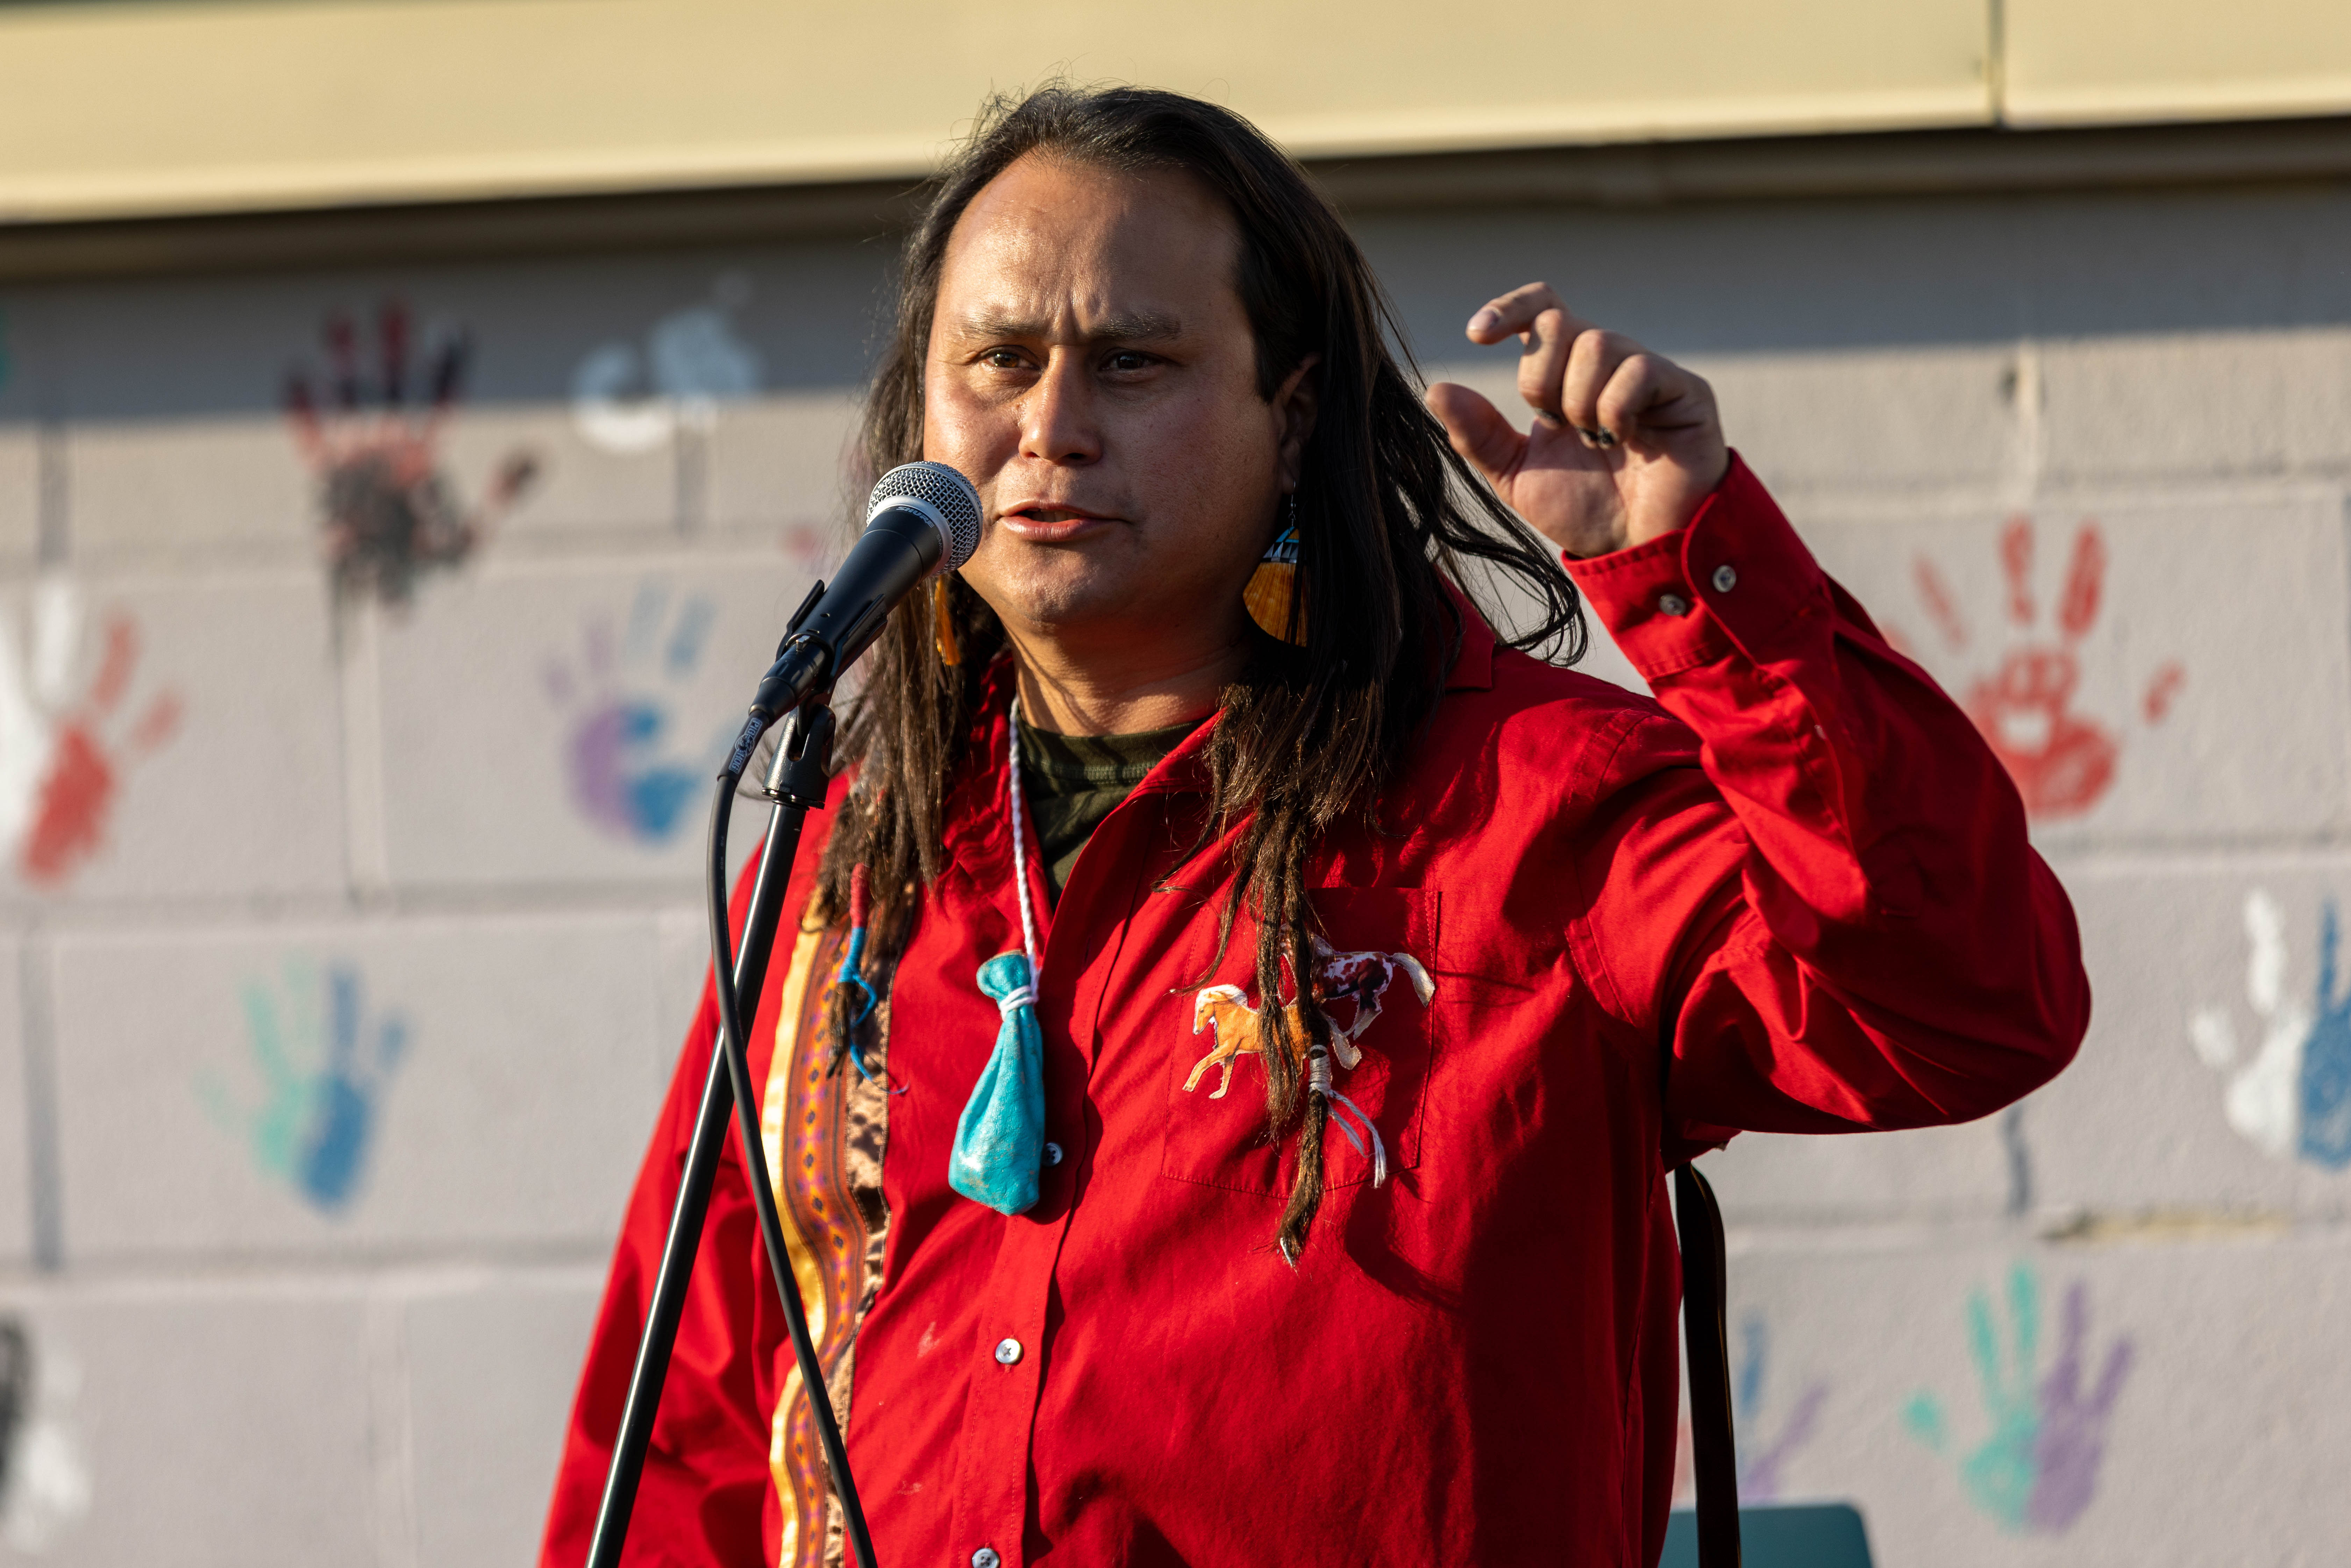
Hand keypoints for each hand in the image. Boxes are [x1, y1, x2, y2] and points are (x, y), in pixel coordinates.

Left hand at [1426, 283, 1729, 557]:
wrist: (1638, 548)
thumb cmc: (1584, 510)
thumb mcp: (1516, 475)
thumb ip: (1477, 434)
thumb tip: (1436, 391)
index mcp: (1566, 374)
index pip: (1542, 309)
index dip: (1510, 309)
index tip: (1477, 335)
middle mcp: (1606, 363)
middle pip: (1559, 322)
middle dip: (1541, 380)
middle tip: (1556, 425)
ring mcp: (1647, 371)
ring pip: (1595, 343)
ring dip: (1579, 402)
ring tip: (1596, 441)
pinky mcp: (1684, 389)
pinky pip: (1637, 369)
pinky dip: (1615, 409)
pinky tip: (1623, 439)